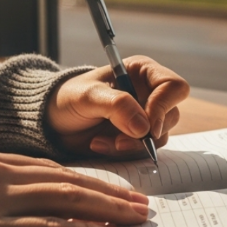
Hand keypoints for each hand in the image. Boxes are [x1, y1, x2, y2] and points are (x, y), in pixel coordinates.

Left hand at [46, 56, 189, 157]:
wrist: (53, 121)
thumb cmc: (68, 98)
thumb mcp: (88, 96)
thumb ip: (117, 105)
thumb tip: (144, 128)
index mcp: (144, 72)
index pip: (174, 87)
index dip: (163, 107)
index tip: (145, 126)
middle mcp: (150, 93)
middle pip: (171, 115)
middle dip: (145, 133)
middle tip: (118, 140)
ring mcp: (146, 117)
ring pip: (160, 137)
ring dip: (132, 146)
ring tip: (101, 142)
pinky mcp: (138, 138)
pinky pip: (145, 151)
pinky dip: (124, 153)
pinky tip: (100, 145)